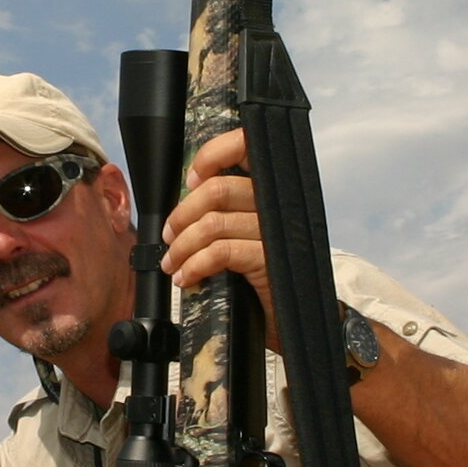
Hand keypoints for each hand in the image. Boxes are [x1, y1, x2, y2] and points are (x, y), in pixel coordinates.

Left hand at [159, 127, 278, 348]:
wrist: (296, 318)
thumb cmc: (265, 273)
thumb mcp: (245, 232)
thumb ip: (227, 206)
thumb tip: (189, 191)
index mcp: (272, 190)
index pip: (247, 147)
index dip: (213, 154)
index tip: (192, 179)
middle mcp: (278, 204)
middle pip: (218, 189)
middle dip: (183, 215)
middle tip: (171, 237)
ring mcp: (276, 232)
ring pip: (213, 223)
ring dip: (183, 245)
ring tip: (173, 262)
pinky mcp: (269, 260)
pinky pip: (220, 252)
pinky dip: (195, 264)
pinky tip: (187, 277)